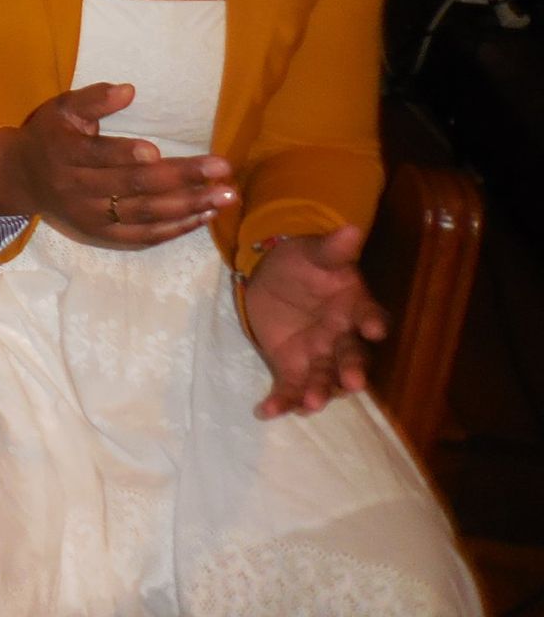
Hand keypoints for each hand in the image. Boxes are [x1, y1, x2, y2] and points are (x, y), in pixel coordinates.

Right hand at [0, 82, 237, 247]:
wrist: (23, 179)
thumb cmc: (51, 136)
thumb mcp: (63, 108)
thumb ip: (94, 98)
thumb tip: (129, 90)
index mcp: (65, 154)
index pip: (99, 156)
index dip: (126, 154)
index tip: (159, 150)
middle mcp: (77, 189)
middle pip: (133, 187)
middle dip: (181, 178)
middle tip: (222, 169)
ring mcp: (91, 217)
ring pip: (144, 214)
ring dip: (188, 206)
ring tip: (225, 196)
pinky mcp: (101, 235)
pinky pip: (142, 236)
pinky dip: (174, 228)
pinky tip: (203, 216)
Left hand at [243, 226, 387, 419]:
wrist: (272, 276)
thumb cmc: (303, 263)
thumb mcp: (314, 253)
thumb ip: (332, 249)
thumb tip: (351, 228)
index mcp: (354, 308)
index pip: (370, 317)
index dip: (373, 323)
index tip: (373, 330)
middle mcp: (343, 339)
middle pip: (352, 359)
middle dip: (352, 371)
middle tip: (351, 383)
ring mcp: (318, 357)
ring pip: (323, 379)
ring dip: (318, 393)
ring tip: (310, 404)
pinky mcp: (291, 368)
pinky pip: (288, 388)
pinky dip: (280, 402)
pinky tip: (266, 412)